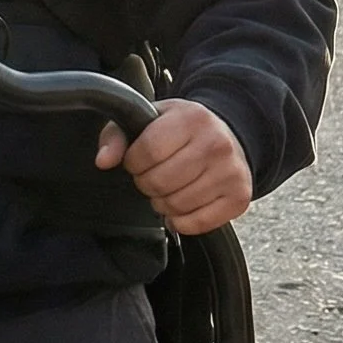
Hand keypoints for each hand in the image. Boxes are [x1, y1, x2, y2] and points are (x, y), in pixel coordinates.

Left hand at [96, 100, 251, 234]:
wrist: (228, 135)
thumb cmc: (181, 128)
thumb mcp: (148, 118)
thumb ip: (117, 135)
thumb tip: (103, 161)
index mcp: (191, 118)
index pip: (147, 151)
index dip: (133, 162)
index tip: (136, 160)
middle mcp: (216, 144)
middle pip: (161, 182)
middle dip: (146, 183)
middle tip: (151, 176)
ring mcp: (231, 172)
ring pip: (177, 205)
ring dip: (162, 203)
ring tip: (167, 188)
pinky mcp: (239, 198)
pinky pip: (198, 224)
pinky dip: (181, 221)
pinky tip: (181, 205)